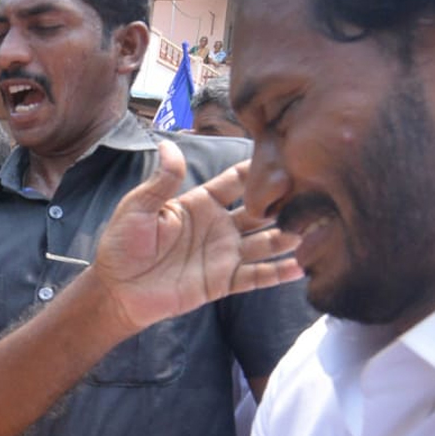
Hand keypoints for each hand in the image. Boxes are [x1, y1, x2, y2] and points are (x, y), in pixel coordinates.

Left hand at [91, 140, 301, 335]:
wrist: (117, 291)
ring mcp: (225, 254)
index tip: (287, 156)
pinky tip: (301, 266)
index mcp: (201, 202)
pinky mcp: (224, 282)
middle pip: (261, 211)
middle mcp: (220, 225)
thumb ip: (162, 179)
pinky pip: (256, 276)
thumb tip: (169, 144)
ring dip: (289, 236)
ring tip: (317, 228)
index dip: (260, 170)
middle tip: (315, 193)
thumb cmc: (122, 245)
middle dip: (285, 203)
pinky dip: (278, 273)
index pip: (238, 181)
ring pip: (266, 242)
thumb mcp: (138, 207)